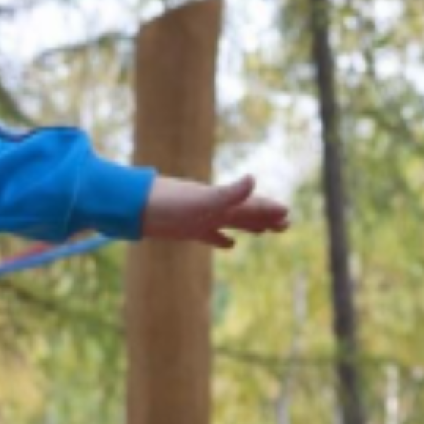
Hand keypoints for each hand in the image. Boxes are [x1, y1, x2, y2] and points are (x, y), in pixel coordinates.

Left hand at [141, 175, 289, 249]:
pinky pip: (210, 235)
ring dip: (249, 226)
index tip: (288, 213)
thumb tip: (253, 179)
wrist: (135, 206)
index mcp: (221, 202)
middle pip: (246, 214)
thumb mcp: (202, 200)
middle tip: (287, 224)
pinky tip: (230, 245)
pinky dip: (222, 239)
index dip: (269, 210)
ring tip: (265, 231)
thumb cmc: (167, 202)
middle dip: (266, 219)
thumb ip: (228, 193)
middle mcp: (214, 208)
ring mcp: (201, 219)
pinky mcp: (188, 230)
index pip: (251, 205)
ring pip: (231, 223)